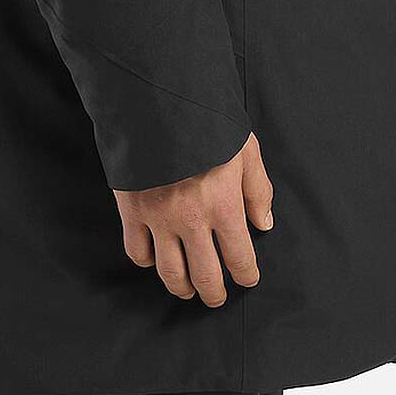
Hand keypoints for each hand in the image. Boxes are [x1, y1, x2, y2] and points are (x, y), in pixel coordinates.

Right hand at [113, 133, 273, 306]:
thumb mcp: (245, 149)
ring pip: (170, 273)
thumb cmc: (206, 119)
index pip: (240, 259)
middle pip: (206, 277)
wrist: (156, 98)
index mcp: (223, 204)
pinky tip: (156, 259)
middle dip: (215, 293)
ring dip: (182, 288)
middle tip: (217, 296)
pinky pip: (137, 252)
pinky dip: (148, 262)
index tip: (248, 278)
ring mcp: (158, 218)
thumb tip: (263, 223)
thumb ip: (257, 189)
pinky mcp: (131, 210)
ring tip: (188, 289)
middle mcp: (191, 219)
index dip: (247, 276)